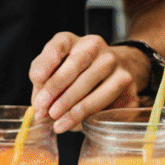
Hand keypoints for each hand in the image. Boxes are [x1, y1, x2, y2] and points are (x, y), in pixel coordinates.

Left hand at [28, 32, 144, 133]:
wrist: (112, 70)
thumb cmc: (74, 74)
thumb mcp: (53, 71)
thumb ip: (42, 83)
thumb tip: (39, 107)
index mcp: (71, 40)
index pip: (57, 46)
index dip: (47, 64)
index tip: (38, 82)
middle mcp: (94, 45)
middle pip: (75, 66)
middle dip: (56, 91)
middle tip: (44, 111)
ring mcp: (113, 61)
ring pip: (92, 86)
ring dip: (72, 107)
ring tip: (57, 123)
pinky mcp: (126, 80)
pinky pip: (106, 100)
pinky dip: (89, 115)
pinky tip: (76, 124)